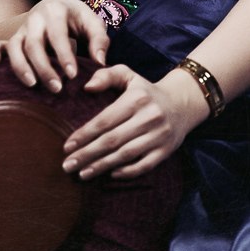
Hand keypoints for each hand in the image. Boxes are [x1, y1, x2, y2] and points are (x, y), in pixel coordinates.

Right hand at [0, 0, 108, 91]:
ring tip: (32, 86)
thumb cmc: (78, 19)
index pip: (58, 35)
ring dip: (21, 67)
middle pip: (34, 44)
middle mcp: (35, 18)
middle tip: (57, 89)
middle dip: (44, 68)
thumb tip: (100, 62)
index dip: (64, 55)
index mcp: (56, 10)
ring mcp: (22, 28)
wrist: (58, 6)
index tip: (73, 75)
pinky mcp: (13, 37)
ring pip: (14, 47)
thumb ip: (99, 40)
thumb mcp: (93, 23)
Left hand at [61, 64, 208, 179]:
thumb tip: (87, 87)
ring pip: (125, 155)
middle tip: (68, 165)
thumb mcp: (128, 75)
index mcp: (136, 98)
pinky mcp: (166, 150)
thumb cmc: (146, 91)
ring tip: (82, 174)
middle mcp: (149, 117)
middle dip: (87, 154)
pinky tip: (109, 175)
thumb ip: (106, 75)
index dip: (84, 134)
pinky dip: (126, 172)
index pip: (105, 119)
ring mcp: (159, 135)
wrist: (182, 103)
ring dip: (101, 166)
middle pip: (112, 140)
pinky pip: (144, 165)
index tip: (67, 146)